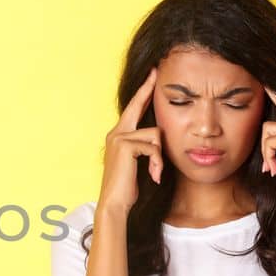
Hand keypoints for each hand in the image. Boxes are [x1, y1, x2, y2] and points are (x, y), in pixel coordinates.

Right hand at [99, 67, 162, 211]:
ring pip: (155, 134)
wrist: (115, 203)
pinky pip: (153, 147)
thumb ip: (144, 146)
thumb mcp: (138, 162)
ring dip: (160, 156)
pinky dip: (157, 162)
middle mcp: (116, 133)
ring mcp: (119, 138)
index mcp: (118, 135)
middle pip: (137, 106)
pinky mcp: (125, 145)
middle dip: (147, 89)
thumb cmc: (128, 186)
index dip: (143, 92)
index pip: (133, 109)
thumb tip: (159, 137)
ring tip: (156, 172)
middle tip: (156, 71)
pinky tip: (154, 176)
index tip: (152, 75)